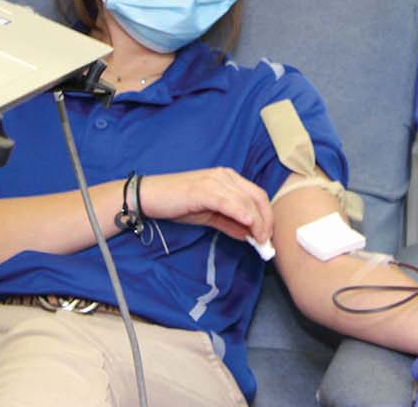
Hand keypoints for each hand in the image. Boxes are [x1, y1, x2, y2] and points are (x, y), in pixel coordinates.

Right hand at [137, 167, 272, 244]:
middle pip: (257, 197)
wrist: (150, 196)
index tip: (267, 235)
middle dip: (266, 220)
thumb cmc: (177, 203)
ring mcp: (214, 181)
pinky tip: (248, 224)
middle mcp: (225, 176)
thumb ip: (229, 222)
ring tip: (258, 240)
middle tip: (265, 241)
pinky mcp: (203, 190)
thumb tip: (248, 234)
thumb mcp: (208, 215)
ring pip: (246, 201)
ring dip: (257, 222)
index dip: (267, 215)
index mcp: (228, 178)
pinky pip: (228, 202)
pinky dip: (241, 213)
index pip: (257, 195)